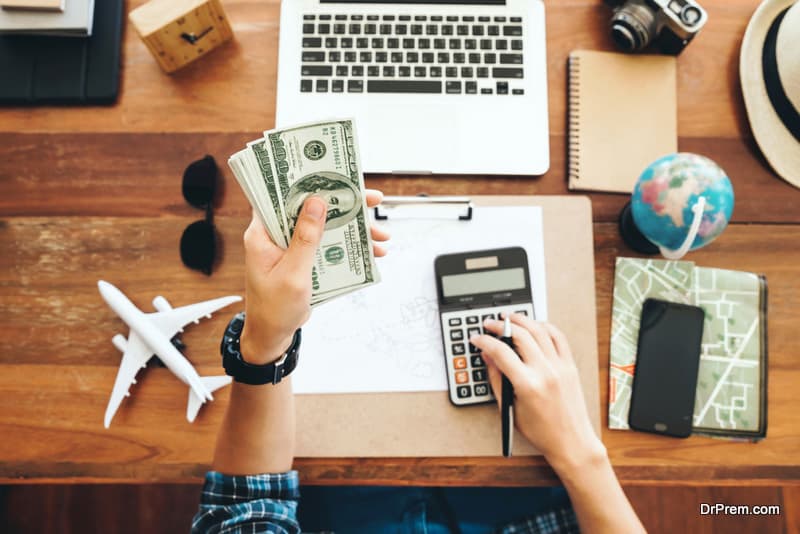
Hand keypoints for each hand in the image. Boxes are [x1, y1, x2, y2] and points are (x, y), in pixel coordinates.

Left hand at [240, 189, 389, 363]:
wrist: (273, 336)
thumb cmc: (274, 309)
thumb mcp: (293, 273)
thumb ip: (305, 238)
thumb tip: (316, 203)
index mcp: (263, 232)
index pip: (283, 195)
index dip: (307, 181)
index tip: (332, 172)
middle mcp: (277, 234)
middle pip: (312, 208)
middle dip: (344, 204)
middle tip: (372, 200)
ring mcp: (292, 246)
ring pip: (326, 226)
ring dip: (354, 229)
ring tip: (381, 235)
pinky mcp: (304, 258)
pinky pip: (329, 245)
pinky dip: (350, 248)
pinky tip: (372, 252)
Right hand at [470, 315, 605, 472]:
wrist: (571, 441)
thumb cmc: (542, 432)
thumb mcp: (510, 408)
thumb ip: (497, 379)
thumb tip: (488, 357)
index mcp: (528, 384)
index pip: (501, 352)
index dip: (484, 341)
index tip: (477, 339)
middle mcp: (546, 371)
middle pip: (520, 335)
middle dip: (501, 325)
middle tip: (490, 324)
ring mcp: (560, 366)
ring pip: (540, 330)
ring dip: (522, 320)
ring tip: (510, 317)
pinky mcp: (570, 366)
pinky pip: (558, 337)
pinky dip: (545, 327)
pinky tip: (534, 326)